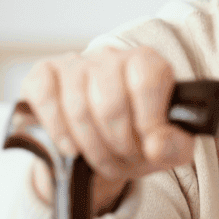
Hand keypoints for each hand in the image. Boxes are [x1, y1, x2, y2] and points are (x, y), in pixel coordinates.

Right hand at [19, 46, 193, 214]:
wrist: (105, 143)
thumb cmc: (141, 139)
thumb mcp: (169, 147)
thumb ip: (175, 146)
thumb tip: (156, 146)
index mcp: (147, 63)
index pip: (146, 83)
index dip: (148, 123)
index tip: (150, 147)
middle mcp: (111, 56)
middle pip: (110, 104)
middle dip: (118, 144)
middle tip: (125, 160)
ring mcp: (74, 63)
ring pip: (78, 107)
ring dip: (92, 147)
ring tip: (104, 162)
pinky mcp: (43, 74)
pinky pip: (45, 99)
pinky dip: (58, 131)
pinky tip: (71, 148)